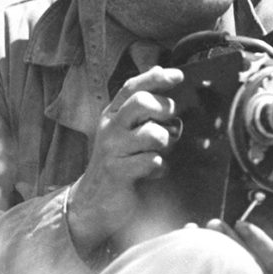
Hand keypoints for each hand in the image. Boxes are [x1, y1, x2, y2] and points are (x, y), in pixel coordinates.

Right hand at [67, 66, 182, 254]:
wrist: (94, 202)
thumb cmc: (117, 162)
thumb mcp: (126, 130)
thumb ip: (142, 106)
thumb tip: (161, 72)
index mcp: (113, 114)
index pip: (133, 87)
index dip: (156, 78)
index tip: (178, 76)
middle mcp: (110, 128)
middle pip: (141, 102)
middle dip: (163, 108)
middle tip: (170, 121)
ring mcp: (112, 149)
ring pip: (152, 133)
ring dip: (165, 142)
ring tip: (160, 151)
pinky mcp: (118, 172)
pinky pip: (152, 161)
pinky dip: (160, 167)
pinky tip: (154, 171)